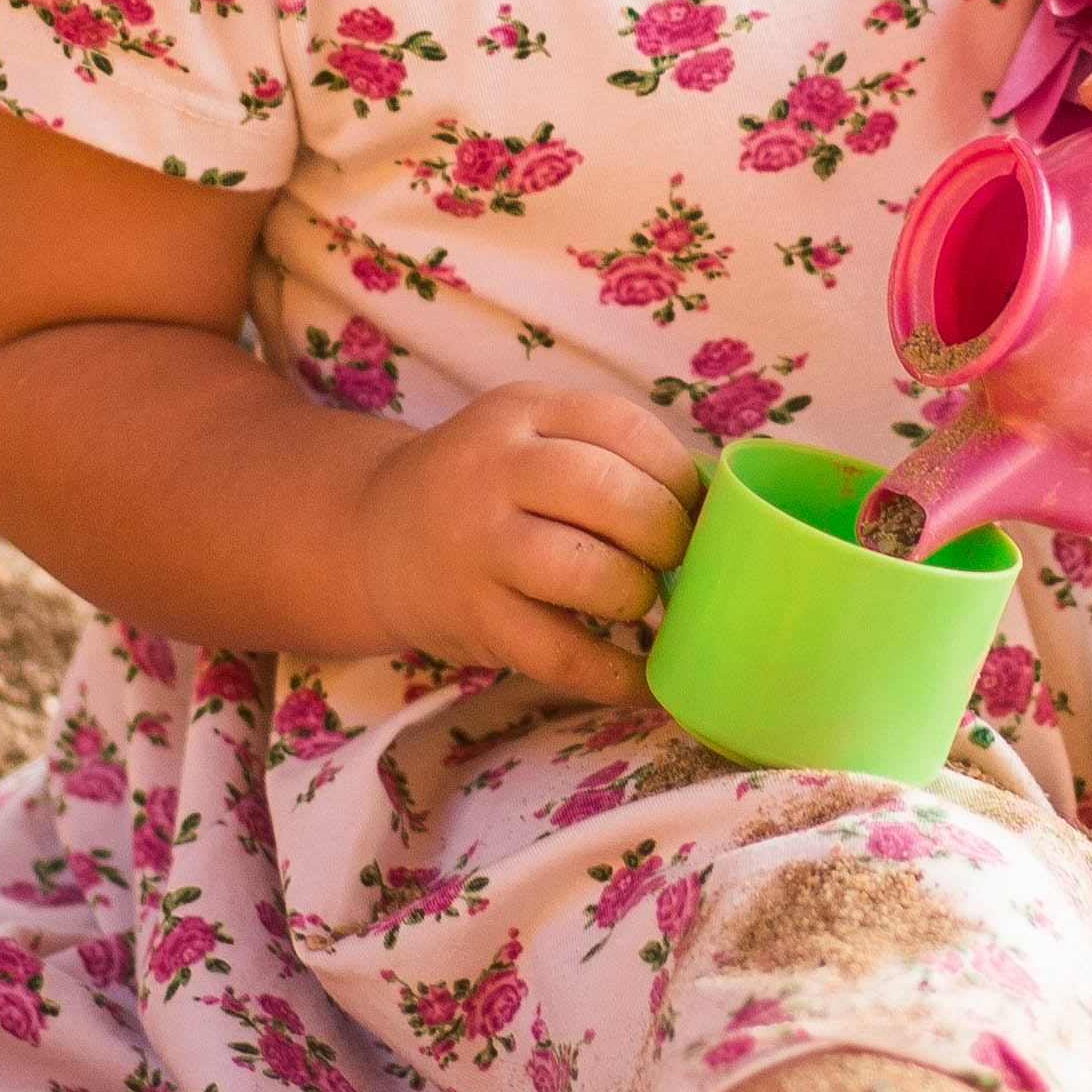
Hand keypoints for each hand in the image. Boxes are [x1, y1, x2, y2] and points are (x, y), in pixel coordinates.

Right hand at [348, 383, 705, 706]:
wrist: (371, 534)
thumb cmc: (486, 489)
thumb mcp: (529, 437)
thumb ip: (607, 455)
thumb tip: (720, 510)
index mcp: (522, 413)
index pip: (622, 427)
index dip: (677, 473)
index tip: (695, 507)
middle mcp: (494, 471)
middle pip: (609, 495)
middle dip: (665, 533)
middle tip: (675, 558)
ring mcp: (479, 547)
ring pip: (587, 573)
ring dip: (637, 594)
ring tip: (643, 603)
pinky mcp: (476, 620)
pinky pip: (564, 656)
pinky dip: (619, 676)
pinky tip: (645, 678)